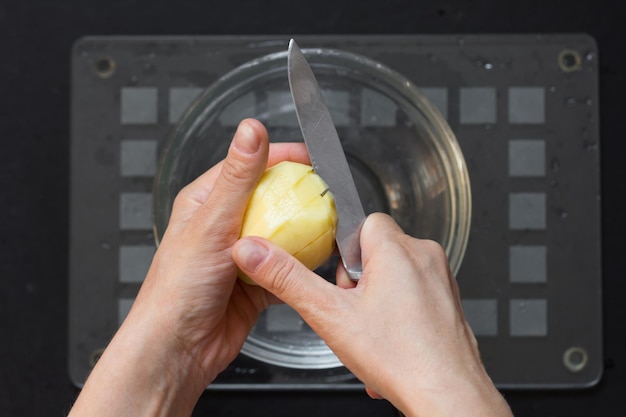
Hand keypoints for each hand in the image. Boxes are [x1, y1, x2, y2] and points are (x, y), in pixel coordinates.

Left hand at [69, 119, 309, 416]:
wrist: (178, 348)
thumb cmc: (179, 287)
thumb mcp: (212, 223)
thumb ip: (238, 177)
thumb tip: (251, 129)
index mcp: (206, 201)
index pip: (250, 165)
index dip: (282, 157)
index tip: (313, 158)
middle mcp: (225, 224)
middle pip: (272, 198)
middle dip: (299, 196)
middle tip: (328, 196)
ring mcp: (242, 254)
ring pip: (283, 233)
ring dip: (304, 231)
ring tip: (329, 226)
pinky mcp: (256, 282)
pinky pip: (287, 266)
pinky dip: (302, 265)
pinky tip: (319, 262)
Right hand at [232, 213, 512, 416]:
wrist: (448, 396)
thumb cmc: (401, 359)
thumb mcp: (329, 316)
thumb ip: (287, 279)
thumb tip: (254, 252)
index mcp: (397, 249)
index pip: (364, 220)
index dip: (344, 253)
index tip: (342, 282)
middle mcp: (425, 256)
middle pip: (377, 251)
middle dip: (359, 281)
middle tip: (355, 313)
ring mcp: (442, 279)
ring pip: (396, 275)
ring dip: (378, 300)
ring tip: (374, 333)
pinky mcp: (449, 302)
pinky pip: (415, 295)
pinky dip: (399, 315)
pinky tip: (392, 343)